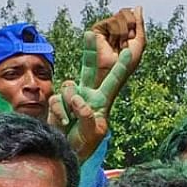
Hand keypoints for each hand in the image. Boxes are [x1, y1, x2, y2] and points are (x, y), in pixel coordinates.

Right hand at [48, 33, 135, 160]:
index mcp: (102, 101)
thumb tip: (78, 99)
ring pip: (69, 88)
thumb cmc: (84, 145)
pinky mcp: (57, 103)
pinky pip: (56, 101)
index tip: (129, 52)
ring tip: (71, 122)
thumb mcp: (93, 134)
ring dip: (69, 105)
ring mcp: (71, 98)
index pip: (114, 80)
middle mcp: (87, 94)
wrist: (64, 153)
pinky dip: (59, 113)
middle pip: (89, 68)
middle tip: (91, 33)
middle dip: (90, 51)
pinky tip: (63, 124)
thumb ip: (88, 117)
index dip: (121, 66)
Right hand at [88, 7, 145, 88]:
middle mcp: (114, 28)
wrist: (114, 72)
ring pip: (121, 15)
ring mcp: (105, 28)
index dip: (136, 24)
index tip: (133, 39)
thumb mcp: (140, 41)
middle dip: (131, 27)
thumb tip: (138, 6)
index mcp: (125, 30)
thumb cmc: (128, 62)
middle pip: (127, 11)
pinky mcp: (97, 29)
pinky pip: (112, 21)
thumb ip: (139, 23)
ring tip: (118, 46)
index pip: (133, 14)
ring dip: (124, 33)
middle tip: (125, 43)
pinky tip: (111, 44)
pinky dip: (116, 33)